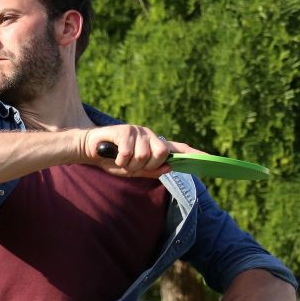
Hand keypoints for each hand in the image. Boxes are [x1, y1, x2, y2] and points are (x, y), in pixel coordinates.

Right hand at [81, 125, 201, 177]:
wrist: (89, 150)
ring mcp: (138, 131)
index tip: (209, 159)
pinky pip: (129, 152)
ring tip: (121, 160)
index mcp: (154, 145)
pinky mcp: (125, 130)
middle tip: (133, 166)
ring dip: (130, 164)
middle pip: (162, 154)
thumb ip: (152, 170)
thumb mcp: (134, 170)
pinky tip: (114, 156)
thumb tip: (170, 167)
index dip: (194, 154)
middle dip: (147, 166)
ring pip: (144, 155)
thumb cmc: (113, 160)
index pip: (179, 149)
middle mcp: (150, 135)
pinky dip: (121, 160)